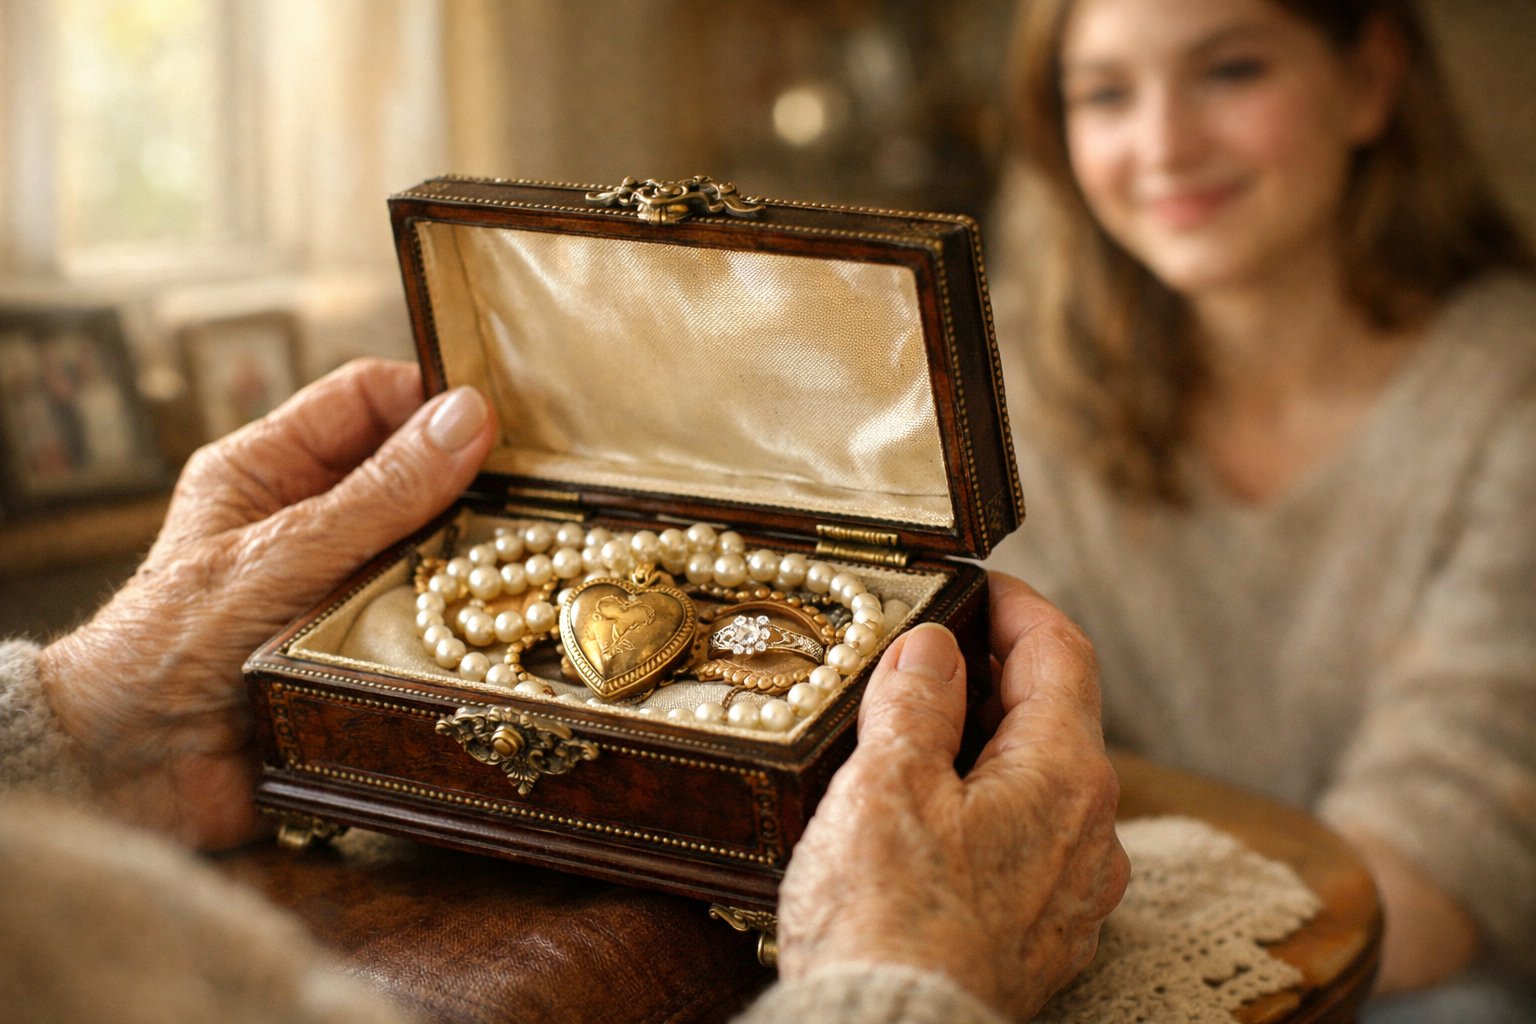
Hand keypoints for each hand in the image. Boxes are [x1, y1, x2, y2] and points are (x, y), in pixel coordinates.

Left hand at [37, 359, 496, 848]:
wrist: (130, 771)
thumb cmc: (167, 648)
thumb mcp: (282, 554)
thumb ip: (378, 492)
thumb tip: (465, 418)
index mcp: (267, 469)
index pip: (367, 398)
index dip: (431, 398)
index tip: (503, 421)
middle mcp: (309, 521)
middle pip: (410, 474)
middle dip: (469, 482)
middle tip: (536, 495)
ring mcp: (338, 586)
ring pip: (430, 550)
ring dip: (469, 560)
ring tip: (524, 563)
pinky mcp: (360, 649)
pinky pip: (428, 622)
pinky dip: (462, 623)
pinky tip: (499, 626)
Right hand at [775, 573, 1128, 1019]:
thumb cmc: (889, 917)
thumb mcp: (887, 779)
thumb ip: (917, 698)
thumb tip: (934, 647)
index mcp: (1066, 776)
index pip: (1062, 652)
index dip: (1019, 605)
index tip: (977, 583)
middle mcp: (1092, 834)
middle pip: (1059, 718)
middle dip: (999, 673)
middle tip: (933, 652)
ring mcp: (1074, 893)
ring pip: (1046, 786)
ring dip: (993, 744)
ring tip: (921, 732)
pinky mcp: (1044, 939)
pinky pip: (1031, 846)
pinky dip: (990, 808)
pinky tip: (935, 820)